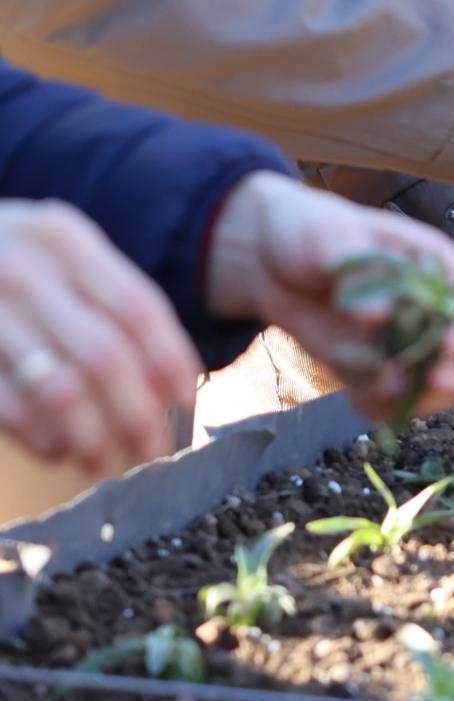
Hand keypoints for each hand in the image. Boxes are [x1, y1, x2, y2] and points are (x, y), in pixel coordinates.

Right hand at [0, 201, 200, 473]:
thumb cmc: (7, 262)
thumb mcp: (54, 254)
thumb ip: (107, 299)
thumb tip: (167, 383)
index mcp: (64, 240)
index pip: (138, 309)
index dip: (171, 362)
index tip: (188, 403)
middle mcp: (24, 270)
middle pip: (105, 355)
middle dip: (138, 414)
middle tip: (153, 451)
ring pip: (60, 389)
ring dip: (91, 436)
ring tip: (105, 461)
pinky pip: (10, 407)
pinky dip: (40, 437)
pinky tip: (57, 450)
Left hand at [205, 173, 453, 423]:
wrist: (271, 259)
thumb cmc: (309, 231)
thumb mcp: (327, 236)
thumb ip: (356, 269)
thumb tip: (380, 316)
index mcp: (440, 272)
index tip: (447, 346)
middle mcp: (437, 312)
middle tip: (435, 381)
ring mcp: (411, 346)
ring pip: (448, 388)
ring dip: (424, 399)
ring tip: (378, 388)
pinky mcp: (381, 371)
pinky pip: (398, 404)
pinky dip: (383, 409)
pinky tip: (354, 394)